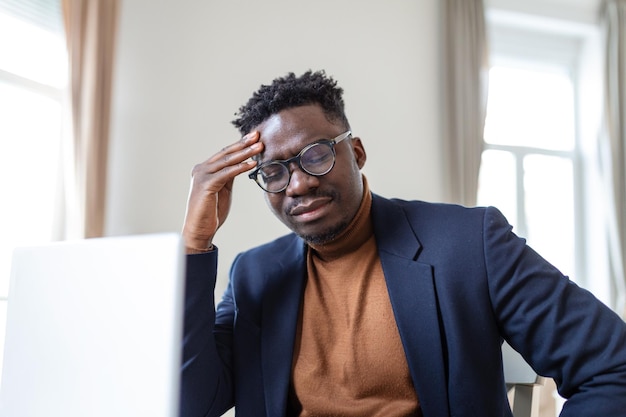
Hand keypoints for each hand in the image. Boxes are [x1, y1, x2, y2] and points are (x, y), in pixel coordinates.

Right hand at [182, 131, 263, 252]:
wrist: (199, 230)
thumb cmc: (211, 212)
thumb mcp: (223, 189)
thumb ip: (228, 176)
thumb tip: (241, 164)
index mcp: (204, 169)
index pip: (225, 154)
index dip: (240, 145)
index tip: (254, 137)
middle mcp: (201, 169)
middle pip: (226, 153)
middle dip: (243, 144)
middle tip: (258, 135)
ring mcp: (202, 176)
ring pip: (227, 161)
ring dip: (245, 153)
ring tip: (259, 147)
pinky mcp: (205, 185)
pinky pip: (226, 174)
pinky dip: (240, 168)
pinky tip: (252, 164)